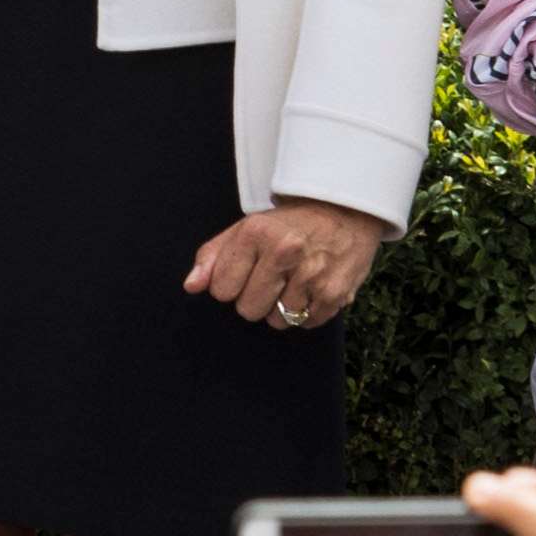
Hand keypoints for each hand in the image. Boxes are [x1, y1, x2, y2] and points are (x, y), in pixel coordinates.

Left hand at [182, 195, 386, 332]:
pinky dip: (306, 311)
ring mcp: (311, 274)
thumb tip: (192, 286)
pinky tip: (312, 287)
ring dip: (282, 307)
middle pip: (247, 310)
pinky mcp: (333, 293)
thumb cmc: (289, 224)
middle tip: (272, 276)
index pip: (221, 290)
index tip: (247, 269)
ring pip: (276, 321)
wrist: (344, 211)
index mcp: (256, 233)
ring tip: (294, 280)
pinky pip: (304, 324)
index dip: (231, 284)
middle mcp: (284, 251)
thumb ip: (213, 256)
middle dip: (256, 298)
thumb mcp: (245, 228)